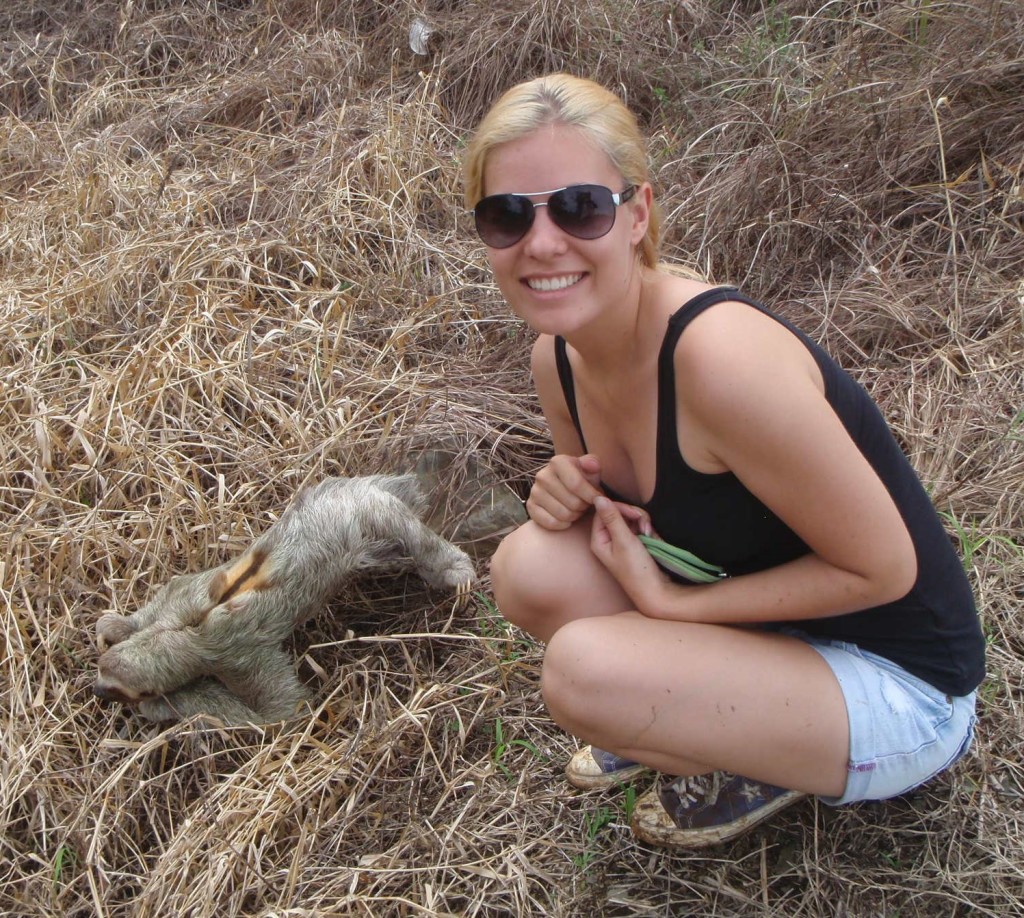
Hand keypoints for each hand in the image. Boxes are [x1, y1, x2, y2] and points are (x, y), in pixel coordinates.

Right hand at [526, 454, 604, 529]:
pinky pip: (551, 523)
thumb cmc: (582, 481)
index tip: (598, 499)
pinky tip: (567, 518)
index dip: (590, 496)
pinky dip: (563, 524)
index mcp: (557, 462)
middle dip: (584, 507)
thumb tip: (592, 464)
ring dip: (575, 516)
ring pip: (563, 514)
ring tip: (578, 510)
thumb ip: (593, 465)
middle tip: (586, 505)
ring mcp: (534, 491)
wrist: (567, 491)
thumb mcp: (591, 471)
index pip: (576, 484)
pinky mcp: (530, 506)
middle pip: (571, 502)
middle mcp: (542, 475)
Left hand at [589, 496, 666, 611]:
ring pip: (630, 518)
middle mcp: (608, 539)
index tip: (634, 514)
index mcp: (599, 540)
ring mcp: (622, 541)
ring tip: (649, 533)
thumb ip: (612, 518)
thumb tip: (597, 497)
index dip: (619, 508)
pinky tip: (652, 536)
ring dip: (642, 521)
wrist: (656, 590)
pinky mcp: (635, 543)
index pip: (603, 512)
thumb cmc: (636, 569)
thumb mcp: (624, 541)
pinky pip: (639, 527)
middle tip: (644, 525)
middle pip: (617, 513)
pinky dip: (647, 528)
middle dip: (633, 515)